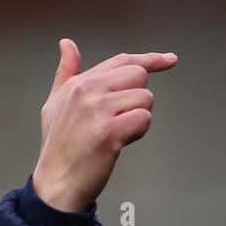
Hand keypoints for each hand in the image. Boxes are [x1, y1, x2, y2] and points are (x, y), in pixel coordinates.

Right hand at [32, 39, 178, 212]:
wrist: (57, 182)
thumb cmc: (59, 146)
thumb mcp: (54, 103)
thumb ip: (66, 73)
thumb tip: (66, 43)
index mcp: (79, 82)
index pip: (122, 60)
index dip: (151, 59)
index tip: (171, 60)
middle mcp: (88, 91)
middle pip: (138, 76)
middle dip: (140, 98)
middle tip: (123, 119)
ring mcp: (98, 110)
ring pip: (144, 98)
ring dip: (139, 118)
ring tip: (118, 133)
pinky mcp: (109, 133)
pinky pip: (143, 119)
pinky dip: (140, 131)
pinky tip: (122, 141)